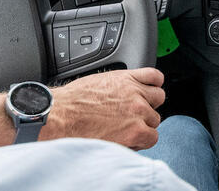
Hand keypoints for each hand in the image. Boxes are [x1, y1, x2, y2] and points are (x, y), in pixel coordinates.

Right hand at [40, 68, 166, 147]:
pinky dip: (142, 140)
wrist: (61, 117)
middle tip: (131, 116)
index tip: (147, 94)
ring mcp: (138, 112)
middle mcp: (136, 93)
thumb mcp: (98, 82)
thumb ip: (118, 85)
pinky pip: (152, 137)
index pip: (155, 78)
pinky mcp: (136, 131)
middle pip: (157, 100)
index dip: (151, 88)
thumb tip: (123, 92)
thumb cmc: (72, 102)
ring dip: (143, 125)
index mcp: (126, 79)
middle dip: (146, 107)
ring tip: (124, 130)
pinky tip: (129, 140)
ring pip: (155, 120)